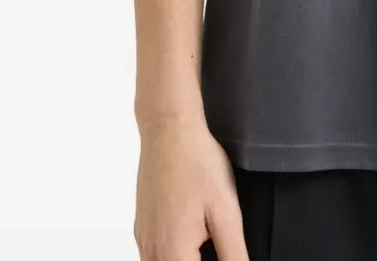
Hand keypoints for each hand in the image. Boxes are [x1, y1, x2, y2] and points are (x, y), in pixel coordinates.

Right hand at [134, 117, 248, 260]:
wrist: (169, 130)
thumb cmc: (196, 163)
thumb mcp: (226, 211)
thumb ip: (233, 252)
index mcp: (172, 254)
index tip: (222, 247)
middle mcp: (151, 252)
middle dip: (200, 257)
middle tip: (215, 236)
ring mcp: (143, 238)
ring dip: (186, 255)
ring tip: (207, 235)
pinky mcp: (142, 225)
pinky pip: (155, 252)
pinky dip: (174, 249)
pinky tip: (193, 228)